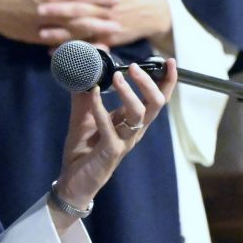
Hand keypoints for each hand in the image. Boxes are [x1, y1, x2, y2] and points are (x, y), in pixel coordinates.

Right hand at [0, 0, 120, 43]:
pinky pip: (59, 39)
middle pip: (83, 9)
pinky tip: (86, 49)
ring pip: (74, 25)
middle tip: (124, 18)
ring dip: (95, 29)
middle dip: (103, 14)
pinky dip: (74, 44)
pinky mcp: (37, 33)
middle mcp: (51, 3)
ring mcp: (45, 19)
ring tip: (112, 34)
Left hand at [34, 0, 172, 48]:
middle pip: (78, 7)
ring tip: (41, 33)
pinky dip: (71, 48)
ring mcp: (106, 23)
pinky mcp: (109, 38)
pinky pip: (88, 45)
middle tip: (38, 10)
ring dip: (60, 32)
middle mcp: (103, 6)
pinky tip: (55, 51)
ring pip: (81, 28)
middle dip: (58, 9)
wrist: (152, 11)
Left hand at [49, 58, 177, 232]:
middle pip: (155, 104)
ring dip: (129, 93)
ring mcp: (124, 142)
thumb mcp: (84, 116)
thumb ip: (86, 95)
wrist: (73, 181)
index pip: (157, 99)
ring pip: (139, 115)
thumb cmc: (84, 149)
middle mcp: (134, 131)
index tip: (169, 61)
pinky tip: (93, 94)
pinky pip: (110, 130)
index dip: (167, 81)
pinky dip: (101, 109)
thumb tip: (83, 69)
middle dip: (149, 83)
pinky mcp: (110, 153)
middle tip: (134, 66)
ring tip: (117, 77)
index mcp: (133, 122)